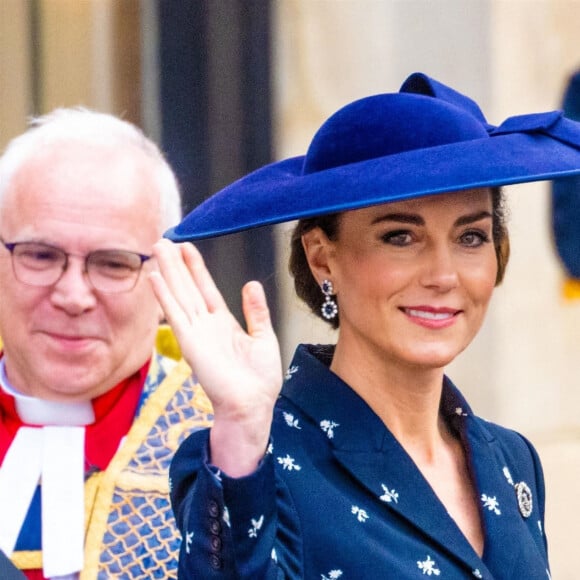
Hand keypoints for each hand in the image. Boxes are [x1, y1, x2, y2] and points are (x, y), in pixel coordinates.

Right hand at [150, 239, 281, 474]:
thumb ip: (256, 311)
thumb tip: (251, 283)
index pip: (206, 288)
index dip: (196, 268)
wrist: (252, 405)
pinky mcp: (190, 343)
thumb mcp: (263, 337)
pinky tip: (155, 278)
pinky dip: (165, 296)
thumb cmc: (258, 379)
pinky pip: (175, 315)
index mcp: (223, 323)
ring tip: (157, 248)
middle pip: (187, 287)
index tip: (186, 247)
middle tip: (164, 240)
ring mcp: (196, 333)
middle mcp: (206, 325)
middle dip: (176, 264)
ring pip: (179, 295)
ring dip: (167, 272)